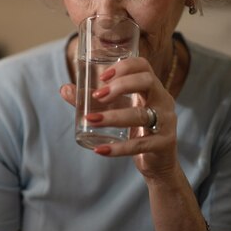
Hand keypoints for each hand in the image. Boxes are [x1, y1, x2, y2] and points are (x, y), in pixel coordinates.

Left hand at [60, 57, 178, 180]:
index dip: (124, 66)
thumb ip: (93, 100)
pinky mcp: (164, 144)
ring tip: (90, 120)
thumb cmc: (136, 129)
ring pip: (140, 115)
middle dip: (120, 86)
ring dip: (113, 117)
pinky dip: (118, 148)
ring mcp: (166, 122)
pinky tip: (100, 150)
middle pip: (147, 82)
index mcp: (152, 88)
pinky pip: (140, 144)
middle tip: (97, 96)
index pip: (143, 66)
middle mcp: (163, 101)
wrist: (158, 163)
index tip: (103, 76)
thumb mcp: (117, 111)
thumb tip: (64, 89)